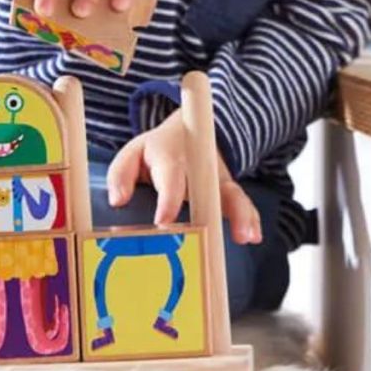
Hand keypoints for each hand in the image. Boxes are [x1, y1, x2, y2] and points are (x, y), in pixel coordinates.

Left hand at [106, 110, 262, 244]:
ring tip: (244, 236)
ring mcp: (216, 177)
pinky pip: (241, 202)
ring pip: (231, 193)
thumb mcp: (132, 154)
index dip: (168, 199)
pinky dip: (249, 218)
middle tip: (205, 236)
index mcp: (170, 155)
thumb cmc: (156, 151)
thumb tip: (117, 200)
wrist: (186, 134)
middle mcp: (197, 165)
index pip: (171, 177)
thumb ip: (121, 174)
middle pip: (206, 185)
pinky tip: (253, 235)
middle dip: (208, 210)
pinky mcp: (227, 190)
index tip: (163, 221)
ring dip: (239, 214)